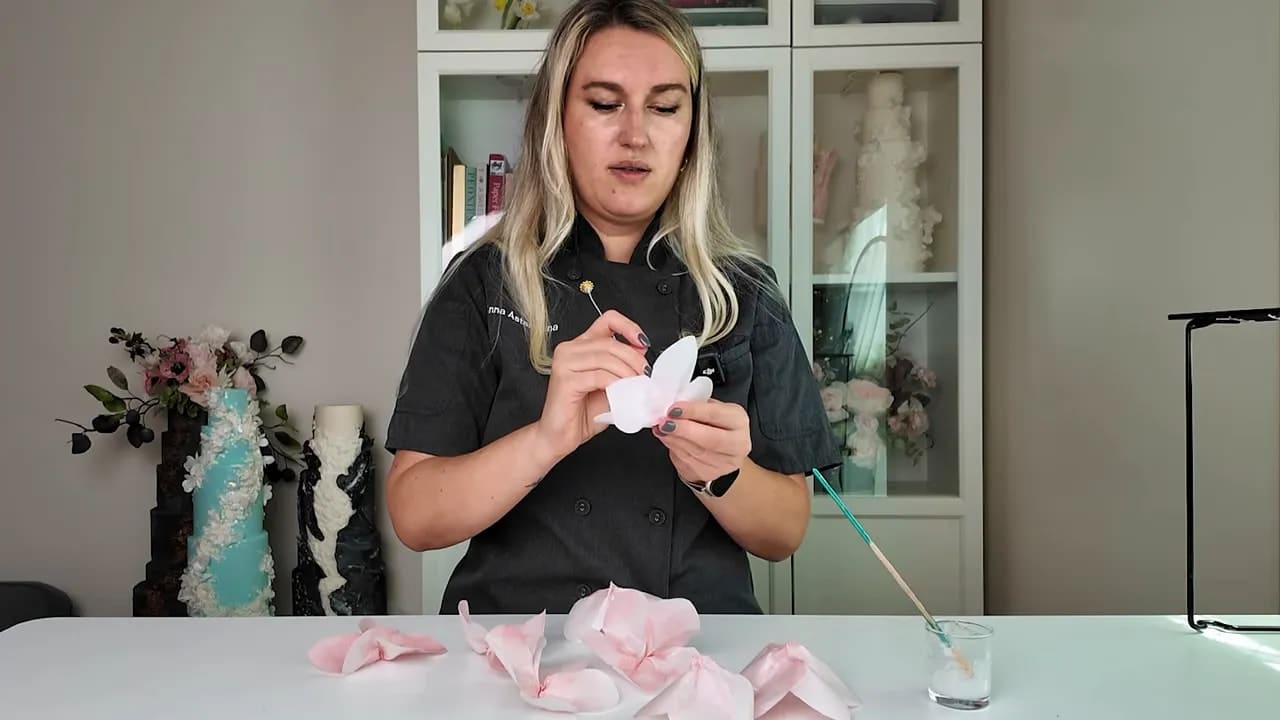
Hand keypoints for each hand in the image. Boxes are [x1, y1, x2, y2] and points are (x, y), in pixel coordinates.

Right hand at [534, 310, 649, 461]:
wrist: (559, 436)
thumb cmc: (582, 414)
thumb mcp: (611, 385)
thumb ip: (623, 366)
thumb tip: (643, 352)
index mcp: (581, 346)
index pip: (608, 319)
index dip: (629, 327)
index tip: (643, 343)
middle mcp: (569, 349)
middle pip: (611, 342)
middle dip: (634, 360)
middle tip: (645, 376)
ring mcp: (564, 363)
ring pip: (607, 358)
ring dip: (628, 373)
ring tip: (637, 388)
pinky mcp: (565, 380)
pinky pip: (600, 376)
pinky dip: (616, 384)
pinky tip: (623, 394)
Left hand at [652, 399, 750, 484]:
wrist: (722, 453)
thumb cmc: (716, 426)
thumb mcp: (712, 409)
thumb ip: (697, 406)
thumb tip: (675, 405)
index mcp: (738, 421)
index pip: (716, 415)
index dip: (693, 411)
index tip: (674, 409)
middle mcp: (737, 444)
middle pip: (709, 439)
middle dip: (683, 430)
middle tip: (665, 422)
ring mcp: (724, 463)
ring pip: (695, 452)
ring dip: (674, 439)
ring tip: (662, 428)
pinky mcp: (708, 474)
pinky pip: (686, 461)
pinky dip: (673, 448)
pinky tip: (667, 439)